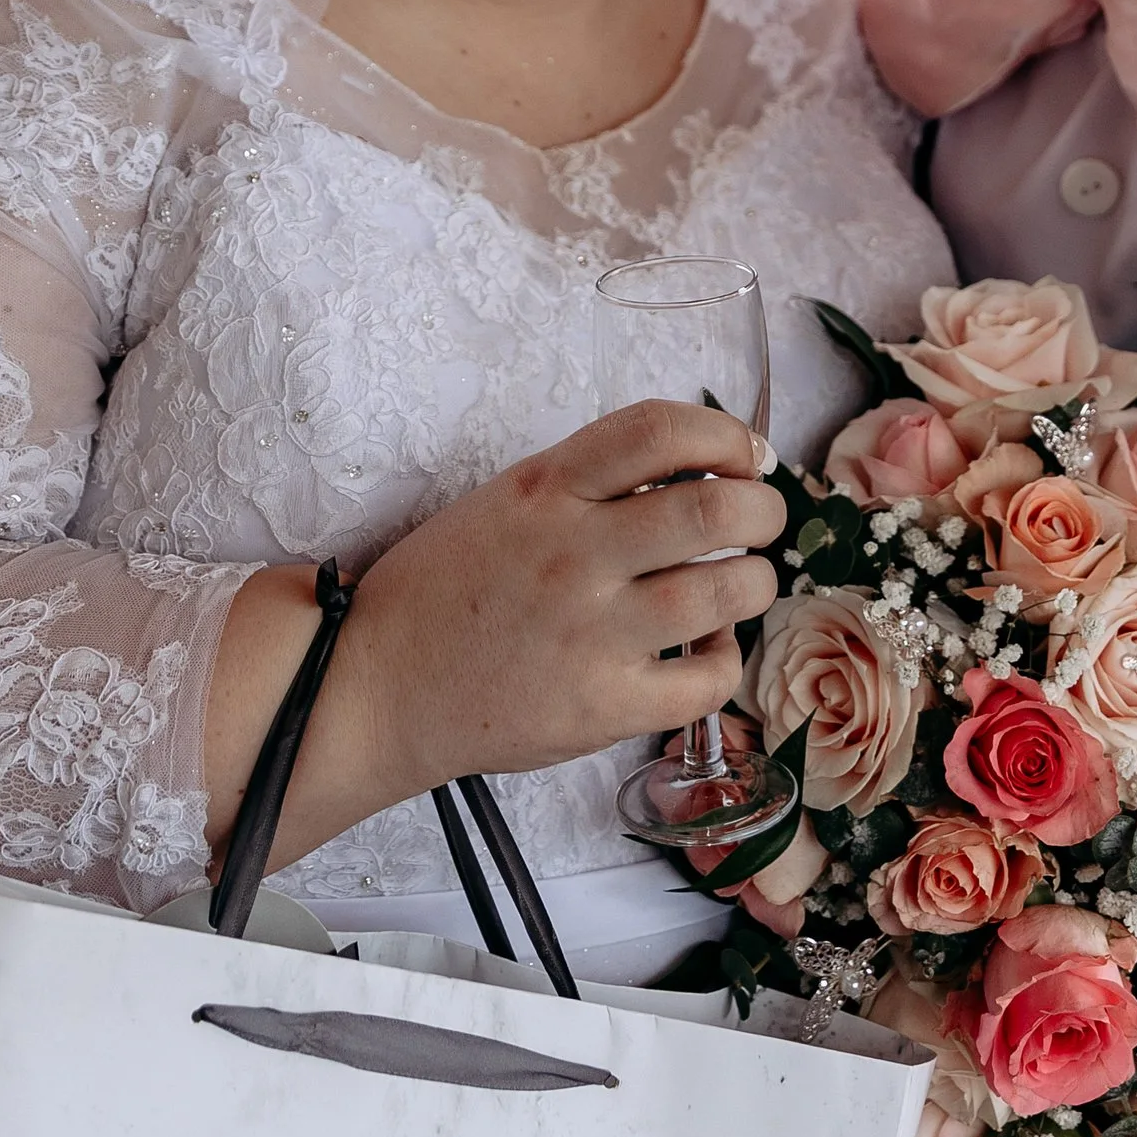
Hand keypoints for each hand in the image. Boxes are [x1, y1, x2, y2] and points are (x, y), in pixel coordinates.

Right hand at [206, 400, 783, 868]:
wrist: (371, 689)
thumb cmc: (441, 592)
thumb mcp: (505, 503)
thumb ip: (590, 484)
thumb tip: (699, 470)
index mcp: (546, 488)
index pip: (659, 429)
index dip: (726, 433)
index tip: (746, 453)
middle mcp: (575, 553)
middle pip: (716, 508)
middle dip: (764, 507)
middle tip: (761, 519)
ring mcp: (592, 633)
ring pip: (728, 591)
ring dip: (755, 579)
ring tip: (740, 581)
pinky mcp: (602, 706)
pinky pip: (709, 679)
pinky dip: (726, 657)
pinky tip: (705, 647)